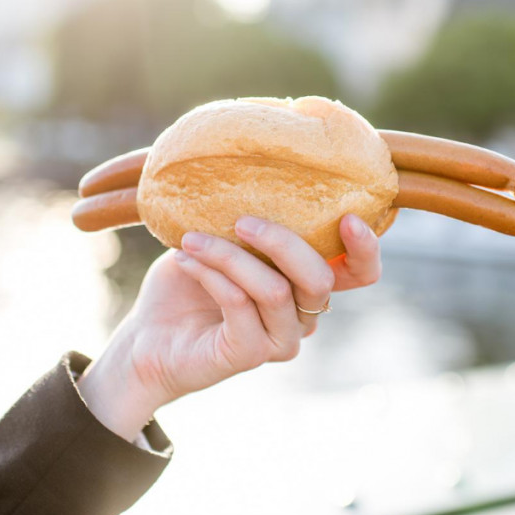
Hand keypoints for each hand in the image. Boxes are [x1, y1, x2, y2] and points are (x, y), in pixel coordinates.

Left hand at [77, 213, 381, 440]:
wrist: (148, 338)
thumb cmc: (189, 279)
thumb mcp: (222, 236)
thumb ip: (249, 215)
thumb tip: (251, 159)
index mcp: (306, 284)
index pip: (360, 274)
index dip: (365, 249)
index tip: (348, 217)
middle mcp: (303, 316)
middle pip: (321, 278)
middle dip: (283, 241)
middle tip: (242, 220)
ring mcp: (279, 340)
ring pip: (276, 290)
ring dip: (231, 255)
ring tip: (192, 238)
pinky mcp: (248, 355)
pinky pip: (240, 305)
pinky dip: (212, 275)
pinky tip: (185, 259)